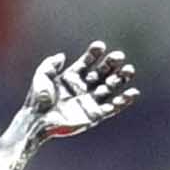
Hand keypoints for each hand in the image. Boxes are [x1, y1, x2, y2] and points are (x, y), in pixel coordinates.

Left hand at [26, 42, 143, 145]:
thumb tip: (62, 56)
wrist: (38, 122)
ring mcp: (89, 101)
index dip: (94, 54)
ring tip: (129, 70)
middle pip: (102, 72)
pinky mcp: (94, 115)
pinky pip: (112, 107)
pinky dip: (123, 101)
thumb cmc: (36, 100)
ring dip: (121, 79)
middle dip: (111, 64)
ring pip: (110, 87)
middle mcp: (83, 87)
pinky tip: (133, 92)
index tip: (100, 46)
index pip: (87, 62)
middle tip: (119, 57)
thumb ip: (50, 64)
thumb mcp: (41, 77)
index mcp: (71, 77)